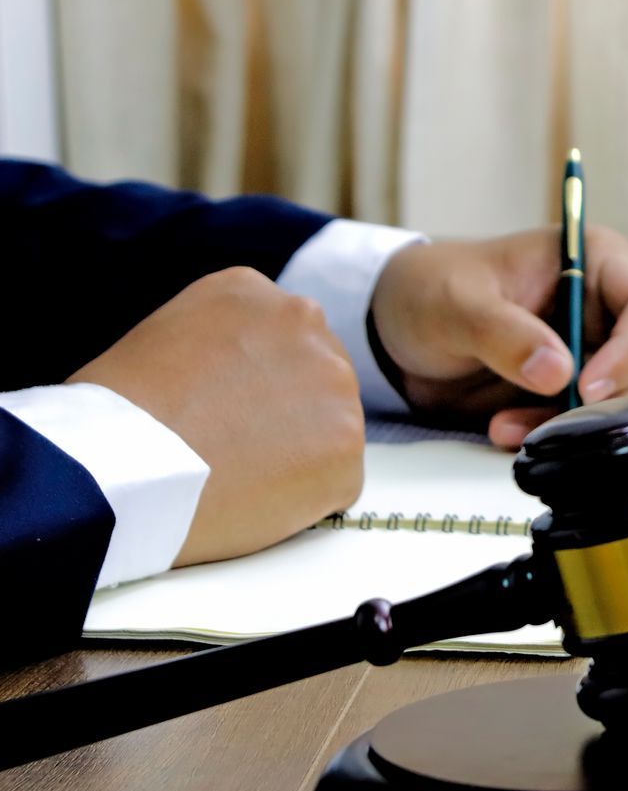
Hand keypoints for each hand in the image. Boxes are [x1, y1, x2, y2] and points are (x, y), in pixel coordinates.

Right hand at [68, 267, 364, 565]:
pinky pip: (335, 480)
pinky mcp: (348, 446)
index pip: (278, 338)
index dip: (253, 383)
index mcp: (252, 292)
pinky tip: (257, 499)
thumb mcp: (161, 338)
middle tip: (235, 445)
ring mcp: (335, 384)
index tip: (223, 407)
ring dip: (296, 455)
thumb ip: (218, 344)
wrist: (124, 469)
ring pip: (328, 429)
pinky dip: (305, 498)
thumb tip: (238, 379)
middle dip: (285, 413)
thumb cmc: (116, 416)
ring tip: (237, 474)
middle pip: (313, 377)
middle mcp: (303, 323)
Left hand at [369, 226, 627, 448]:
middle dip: (613, 401)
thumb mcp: (455, 303)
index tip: (587, 388)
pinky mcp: (577, 394)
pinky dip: (558, 438)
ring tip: (511, 428)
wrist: (397, 335)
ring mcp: (598, 354)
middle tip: (559, 423)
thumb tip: (557, 371)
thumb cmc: (429, 292)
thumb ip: (503, 332)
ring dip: (580, 426)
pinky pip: (593, 425)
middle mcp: (609, 310)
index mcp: (596, 263)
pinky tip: (506, 432)